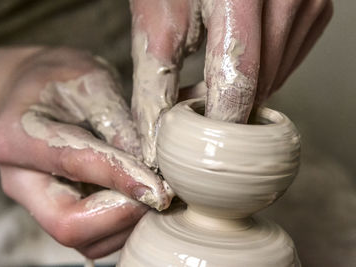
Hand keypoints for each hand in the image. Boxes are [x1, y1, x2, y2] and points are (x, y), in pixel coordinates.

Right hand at [0, 48, 172, 258]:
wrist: (40, 93)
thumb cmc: (63, 81)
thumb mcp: (92, 83)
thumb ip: (118, 122)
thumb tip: (153, 164)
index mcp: (16, 137)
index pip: (74, 166)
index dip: (120, 178)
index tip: (159, 187)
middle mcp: (20, 181)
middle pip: (68, 225)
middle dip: (123, 214)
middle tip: (161, 194)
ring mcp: (37, 203)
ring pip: (84, 240)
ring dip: (129, 224)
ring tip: (158, 194)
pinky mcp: (58, 210)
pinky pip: (93, 239)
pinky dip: (125, 226)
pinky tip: (145, 199)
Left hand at [130, 0, 332, 167]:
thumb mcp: (158, 21)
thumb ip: (154, 82)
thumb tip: (155, 134)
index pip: (238, 79)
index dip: (218, 118)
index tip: (200, 137)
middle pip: (260, 84)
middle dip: (225, 104)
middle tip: (192, 99)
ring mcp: (307, 2)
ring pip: (276, 78)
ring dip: (243, 91)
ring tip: (210, 75)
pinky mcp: (314, 11)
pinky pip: (287, 63)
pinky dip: (262, 74)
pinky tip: (238, 62)